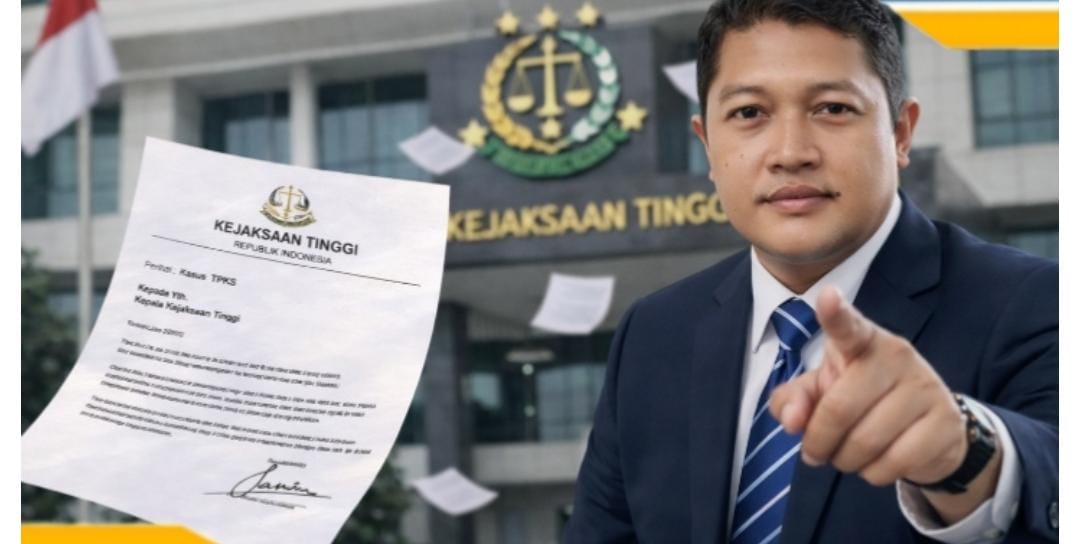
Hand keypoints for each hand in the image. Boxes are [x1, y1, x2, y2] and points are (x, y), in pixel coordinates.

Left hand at [768, 287, 1000, 522]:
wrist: (929, 428)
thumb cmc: (861, 400)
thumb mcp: (821, 393)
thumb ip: (793, 401)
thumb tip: (791, 421)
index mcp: (862, 341)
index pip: (847, 327)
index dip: (835, 313)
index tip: (826, 296)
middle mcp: (896, 355)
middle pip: (839, 410)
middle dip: (818, 442)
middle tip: (814, 452)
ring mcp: (925, 387)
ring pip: (865, 443)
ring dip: (845, 461)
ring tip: (848, 455)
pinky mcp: (946, 422)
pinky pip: (894, 463)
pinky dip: (875, 473)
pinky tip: (878, 462)